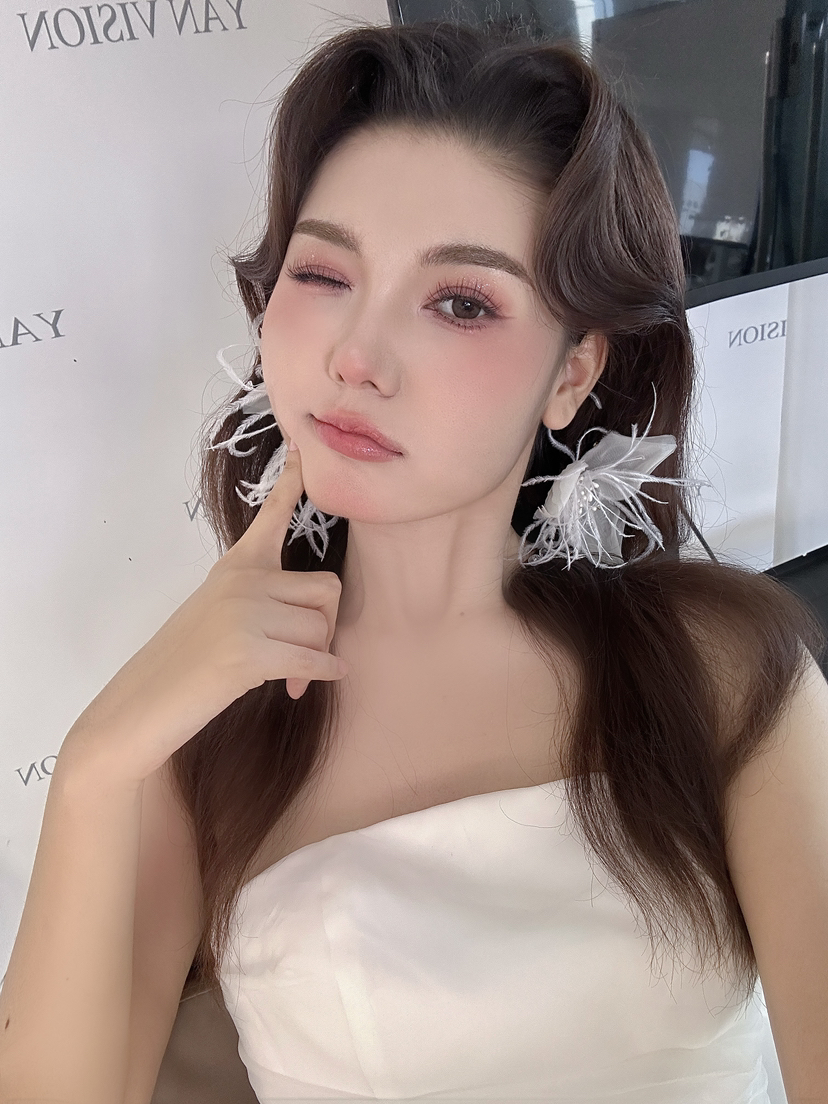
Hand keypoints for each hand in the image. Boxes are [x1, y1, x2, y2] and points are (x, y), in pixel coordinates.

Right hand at [64, 439, 346, 783]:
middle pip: (327, 589)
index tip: (300, 448)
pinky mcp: (249, 652)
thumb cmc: (185, 661)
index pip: (272, 516)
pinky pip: (312, 658)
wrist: (142, 703)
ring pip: (320, 627)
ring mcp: (245, 614)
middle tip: (308, 653)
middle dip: (327, 624)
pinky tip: (308, 684)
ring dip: (316, 657)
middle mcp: (243, 581)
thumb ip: (262, 597)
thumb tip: (319, 615)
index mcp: (237, 566)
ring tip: (287, 679)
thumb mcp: (220, 611)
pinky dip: (320, 673)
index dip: (291, 481)